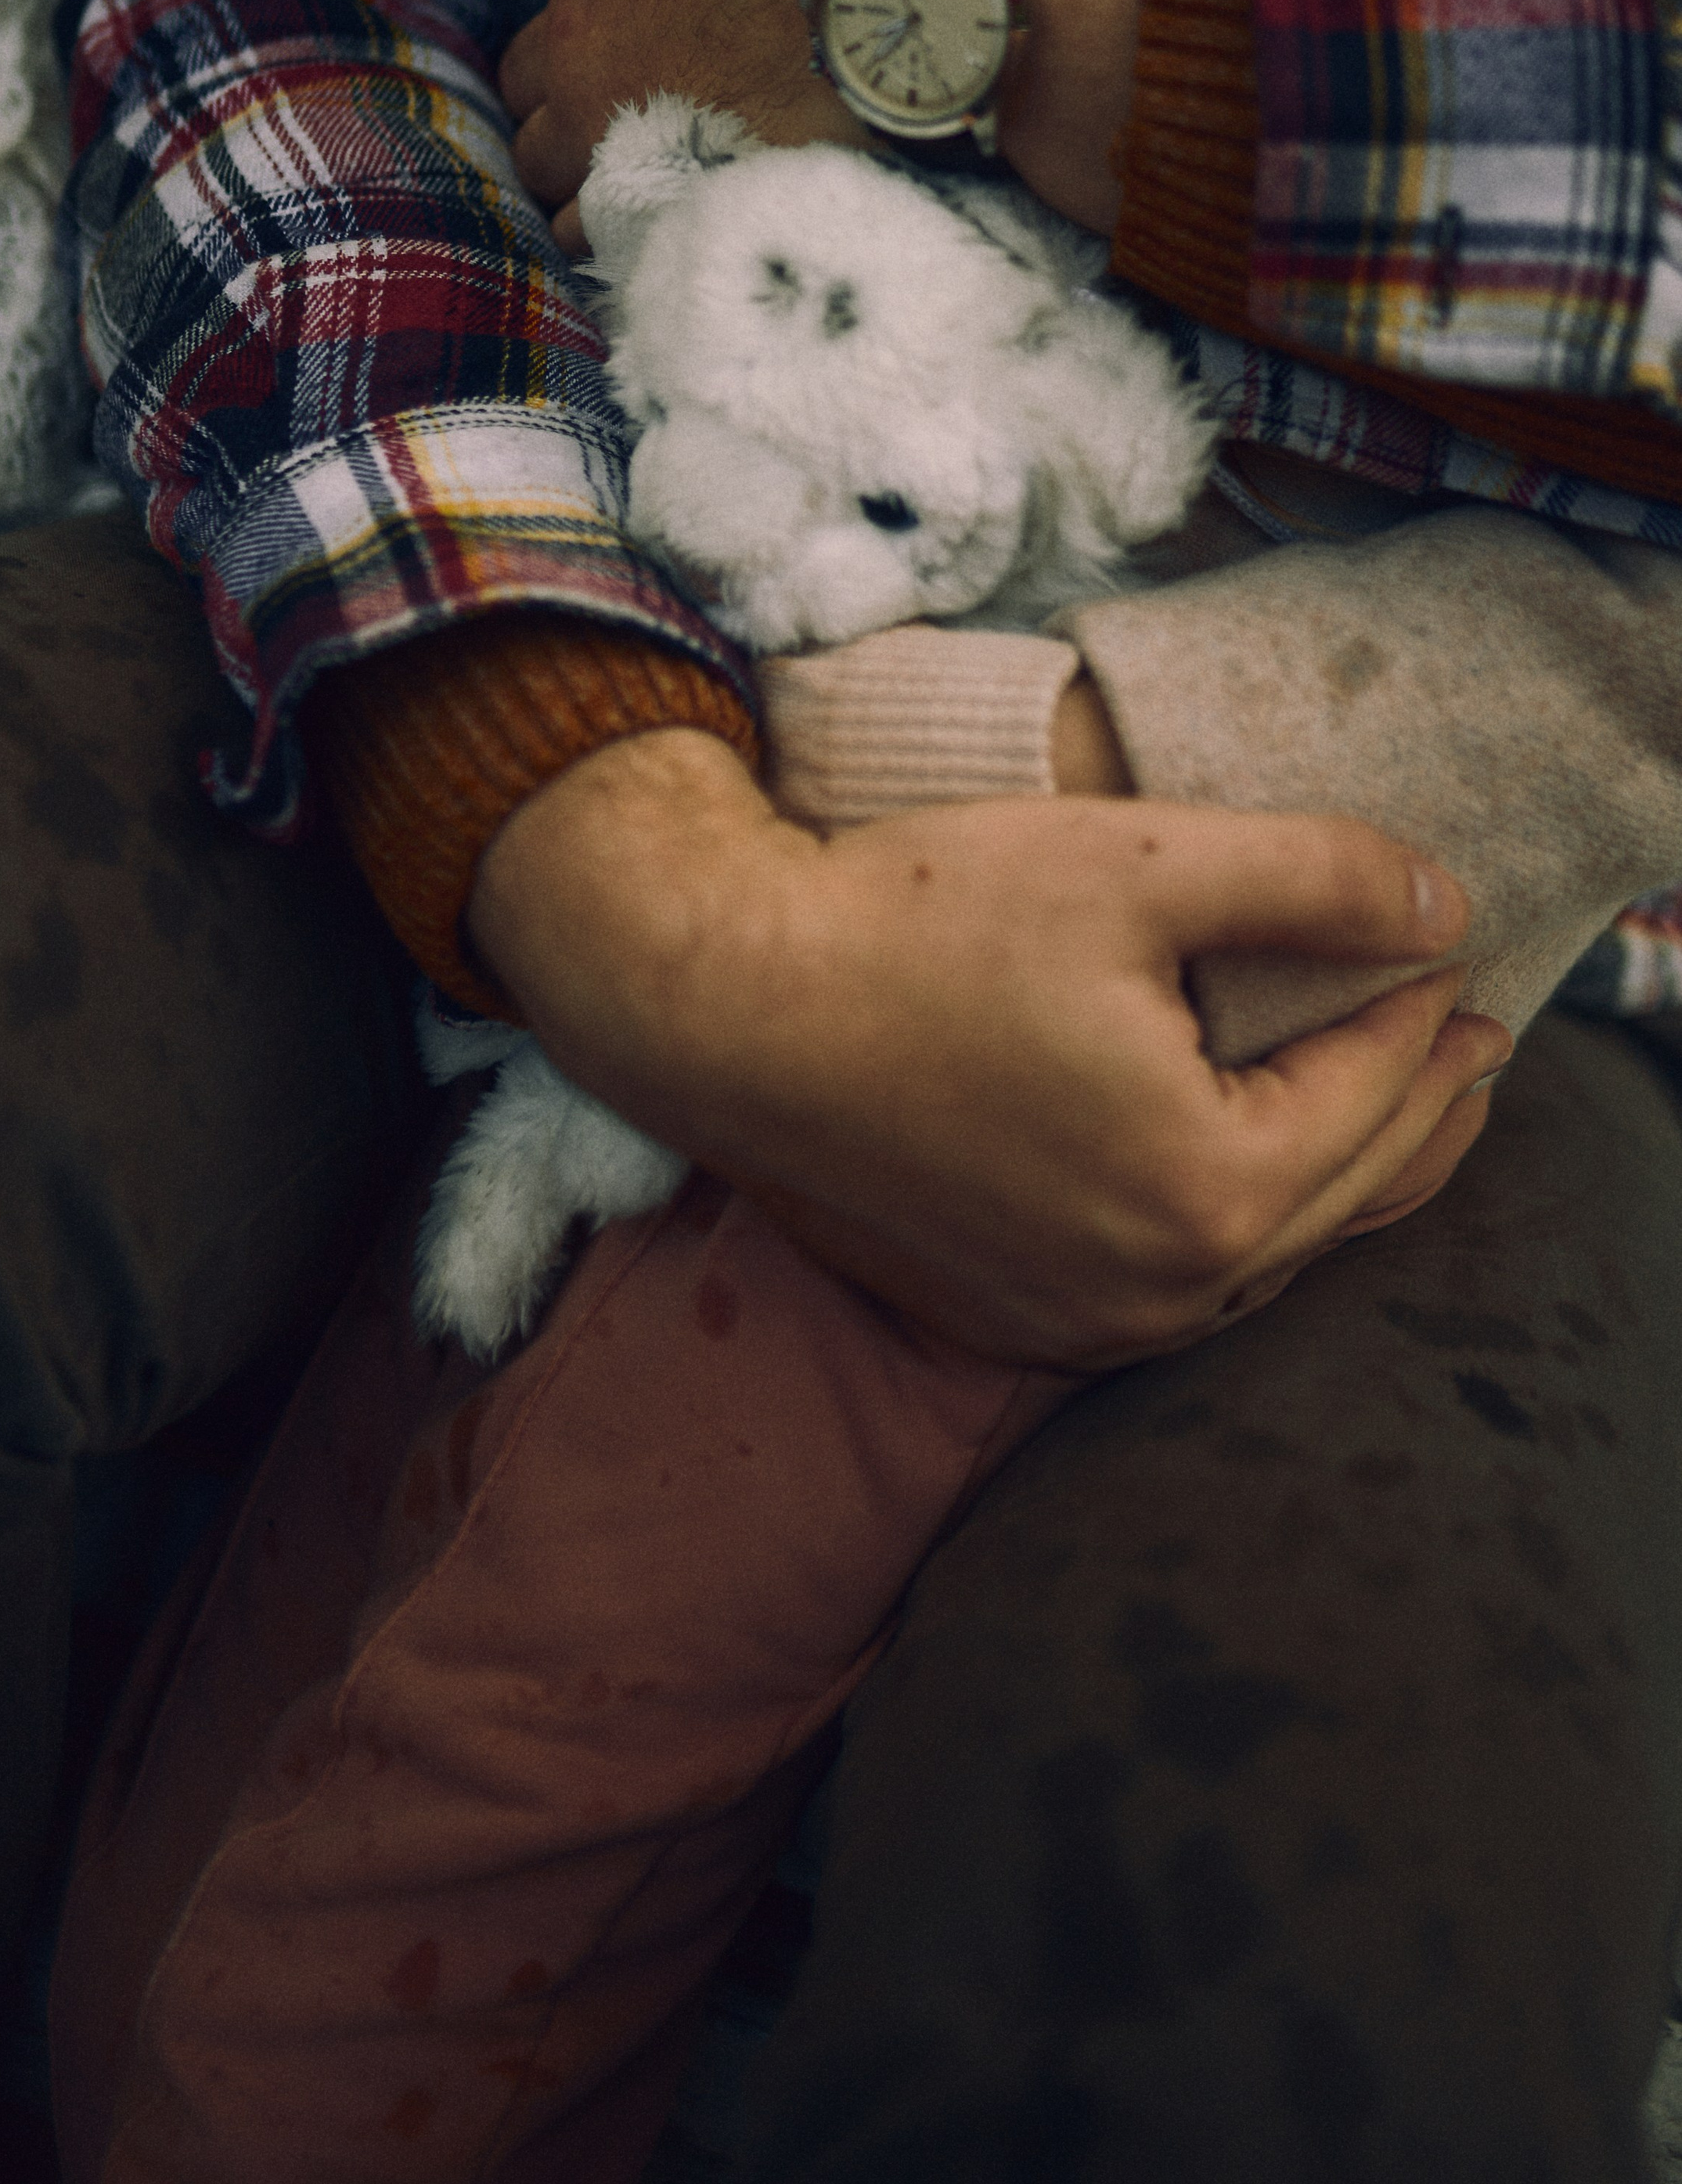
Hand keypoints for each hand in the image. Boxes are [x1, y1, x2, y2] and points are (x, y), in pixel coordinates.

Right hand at [468, 727, 1510, 1371]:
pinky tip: (1231, 1186)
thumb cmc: (910, 922)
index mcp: (1204, 1189)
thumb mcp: (1136, 861)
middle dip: (1417, 1119)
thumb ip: (1313, 878)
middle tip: (1471, 1054)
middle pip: (1337, 1200)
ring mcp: (1066, 1321)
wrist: (712, 1003)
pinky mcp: (994, 1316)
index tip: (1462, 966)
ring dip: (1331, 1186)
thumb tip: (1441, 906)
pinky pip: (1160, 1290)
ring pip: (1255, 1261)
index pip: (1367, 1095)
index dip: (1424, 1019)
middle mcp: (1148, 1291)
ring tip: (1382, 1120)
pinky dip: (1226, 1233)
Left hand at [504, 0, 1147, 242]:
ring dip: (599, 195)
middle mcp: (583, 39)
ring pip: (562, 191)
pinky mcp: (676, 198)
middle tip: (639, 135)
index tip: (648, 53)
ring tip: (662, 201)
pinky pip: (626, 244)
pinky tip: (685, 238)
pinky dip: (643, 244)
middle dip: (576, 123)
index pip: (558, 9)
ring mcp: (621, 131)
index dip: (602, 36)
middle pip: (537, 108)